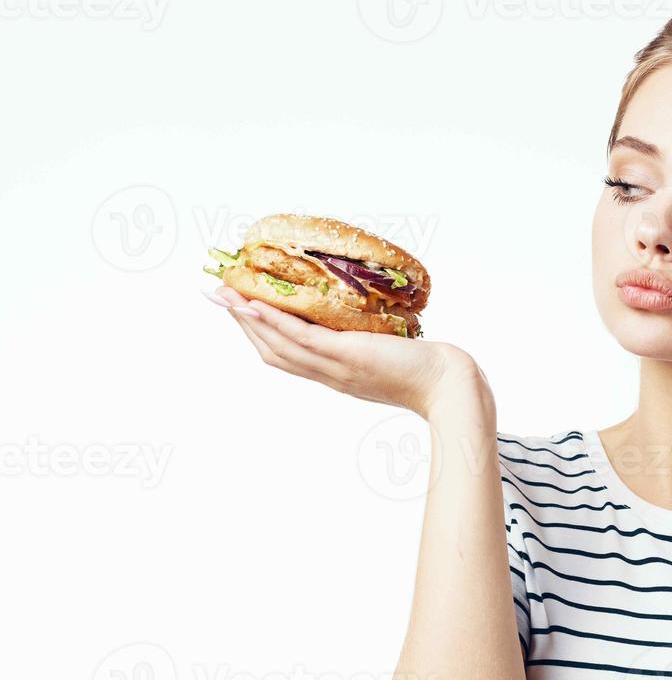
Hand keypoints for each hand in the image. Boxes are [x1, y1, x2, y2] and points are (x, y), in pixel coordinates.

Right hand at [208, 286, 486, 417]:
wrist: (448, 385)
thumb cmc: (427, 368)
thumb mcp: (388, 351)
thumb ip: (369, 339)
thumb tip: (364, 313)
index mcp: (334, 374)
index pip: (286, 354)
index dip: (257, 332)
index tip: (237, 308)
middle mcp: (329, 374)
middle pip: (271, 350)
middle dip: (240, 322)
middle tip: (214, 295)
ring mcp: (336, 367)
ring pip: (280, 344)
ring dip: (247, 319)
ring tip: (224, 295)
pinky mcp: (348, 356)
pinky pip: (303, 339)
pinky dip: (276, 323)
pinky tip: (257, 305)